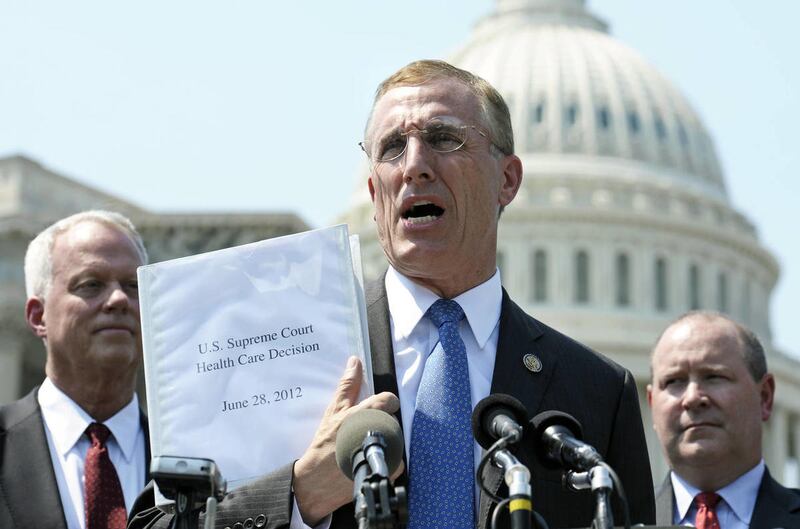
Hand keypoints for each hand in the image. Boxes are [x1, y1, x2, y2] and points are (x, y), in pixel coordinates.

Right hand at [292, 356, 399, 525]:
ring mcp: (383, 452)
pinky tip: (373, 459)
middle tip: (367, 431)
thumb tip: (355, 361)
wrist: (318, 482)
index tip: (382, 406)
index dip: (387, 402)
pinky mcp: (388, 469)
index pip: (387, 400)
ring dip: (386, 438)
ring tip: (367, 446)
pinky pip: (398, 457)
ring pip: (396, 436)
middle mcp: (374, 432)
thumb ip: (347, 386)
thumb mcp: (333, 412)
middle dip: (382, 422)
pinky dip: (389, 457)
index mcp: (361, 415)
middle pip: (392, 419)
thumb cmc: (324, 446)